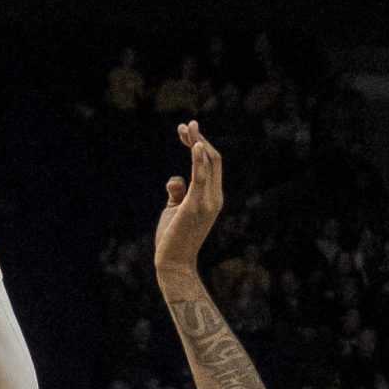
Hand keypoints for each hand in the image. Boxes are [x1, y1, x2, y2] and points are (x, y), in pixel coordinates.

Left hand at [153, 122, 222, 283]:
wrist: (174, 264)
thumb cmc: (173, 238)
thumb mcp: (175, 209)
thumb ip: (178, 192)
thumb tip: (175, 178)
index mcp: (213, 198)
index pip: (212, 165)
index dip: (200, 145)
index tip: (185, 132)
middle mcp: (215, 197)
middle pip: (212, 159)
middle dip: (198, 139)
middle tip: (184, 124)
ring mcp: (207, 201)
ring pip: (208, 163)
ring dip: (197, 142)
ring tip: (186, 127)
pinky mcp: (196, 205)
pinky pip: (200, 177)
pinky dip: (198, 159)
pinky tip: (194, 144)